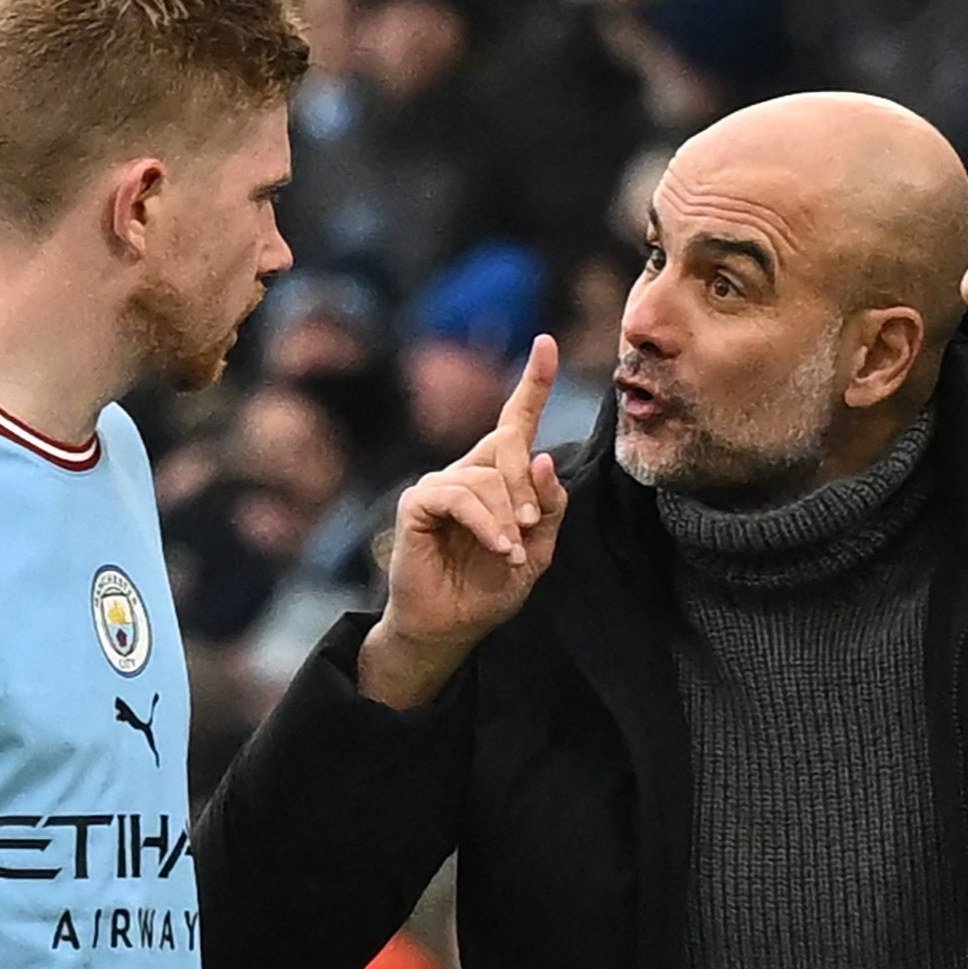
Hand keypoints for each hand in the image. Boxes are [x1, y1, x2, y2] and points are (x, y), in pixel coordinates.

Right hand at [362, 336, 568, 707]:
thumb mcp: (539, 550)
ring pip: (486, 476)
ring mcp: (440, 483)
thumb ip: (549, 507)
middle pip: (509, 444)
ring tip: (511, 551)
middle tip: (530, 528)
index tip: (545, 342)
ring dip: (507, 518)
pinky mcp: (418, 502)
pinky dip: (484, 524)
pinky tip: (498, 548)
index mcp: (499, 477)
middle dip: (527, 484)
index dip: (532, 382)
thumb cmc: (491, 587)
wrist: (452, 626)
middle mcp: (468, 471)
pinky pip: (458, 496)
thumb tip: (544, 458)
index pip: (516, 421)